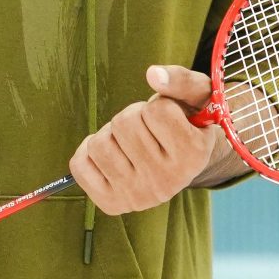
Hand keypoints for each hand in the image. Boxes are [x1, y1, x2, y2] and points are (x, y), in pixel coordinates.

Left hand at [71, 65, 226, 213]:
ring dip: (110, 133)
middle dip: (132, 116)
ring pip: (100, 143)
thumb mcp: (198, 97)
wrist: (182, 165)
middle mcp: (167, 182)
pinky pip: (79, 165)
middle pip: (124, 124)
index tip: (169, 118)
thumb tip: (152, 74)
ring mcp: (137, 196)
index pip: (157, 110)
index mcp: (193, 156)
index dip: (159, 104)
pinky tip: (111, 153)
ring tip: (129, 142)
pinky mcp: (112, 204)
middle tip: (146, 129)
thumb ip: (181, 80)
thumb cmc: (189, 122)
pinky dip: (88, 151)